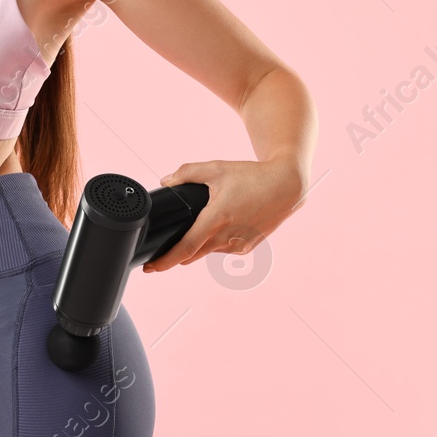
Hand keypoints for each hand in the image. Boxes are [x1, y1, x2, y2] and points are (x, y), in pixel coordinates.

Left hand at [142, 157, 306, 272]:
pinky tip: (222, 224)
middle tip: (164, 249)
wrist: (286, 187)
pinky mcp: (246, 248)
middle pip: (193, 254)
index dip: (165, 261)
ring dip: (199, 243)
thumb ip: (188, 173)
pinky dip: (215, 240)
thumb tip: (166, 181)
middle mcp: (227, 237)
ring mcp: (238, 245)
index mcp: (217, 219)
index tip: (150, 268)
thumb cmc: (252, 177)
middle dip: (176, 253)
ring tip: (205, 222)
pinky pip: (222, 249)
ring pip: (208, 250)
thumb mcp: (217, 168)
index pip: (185, 248)